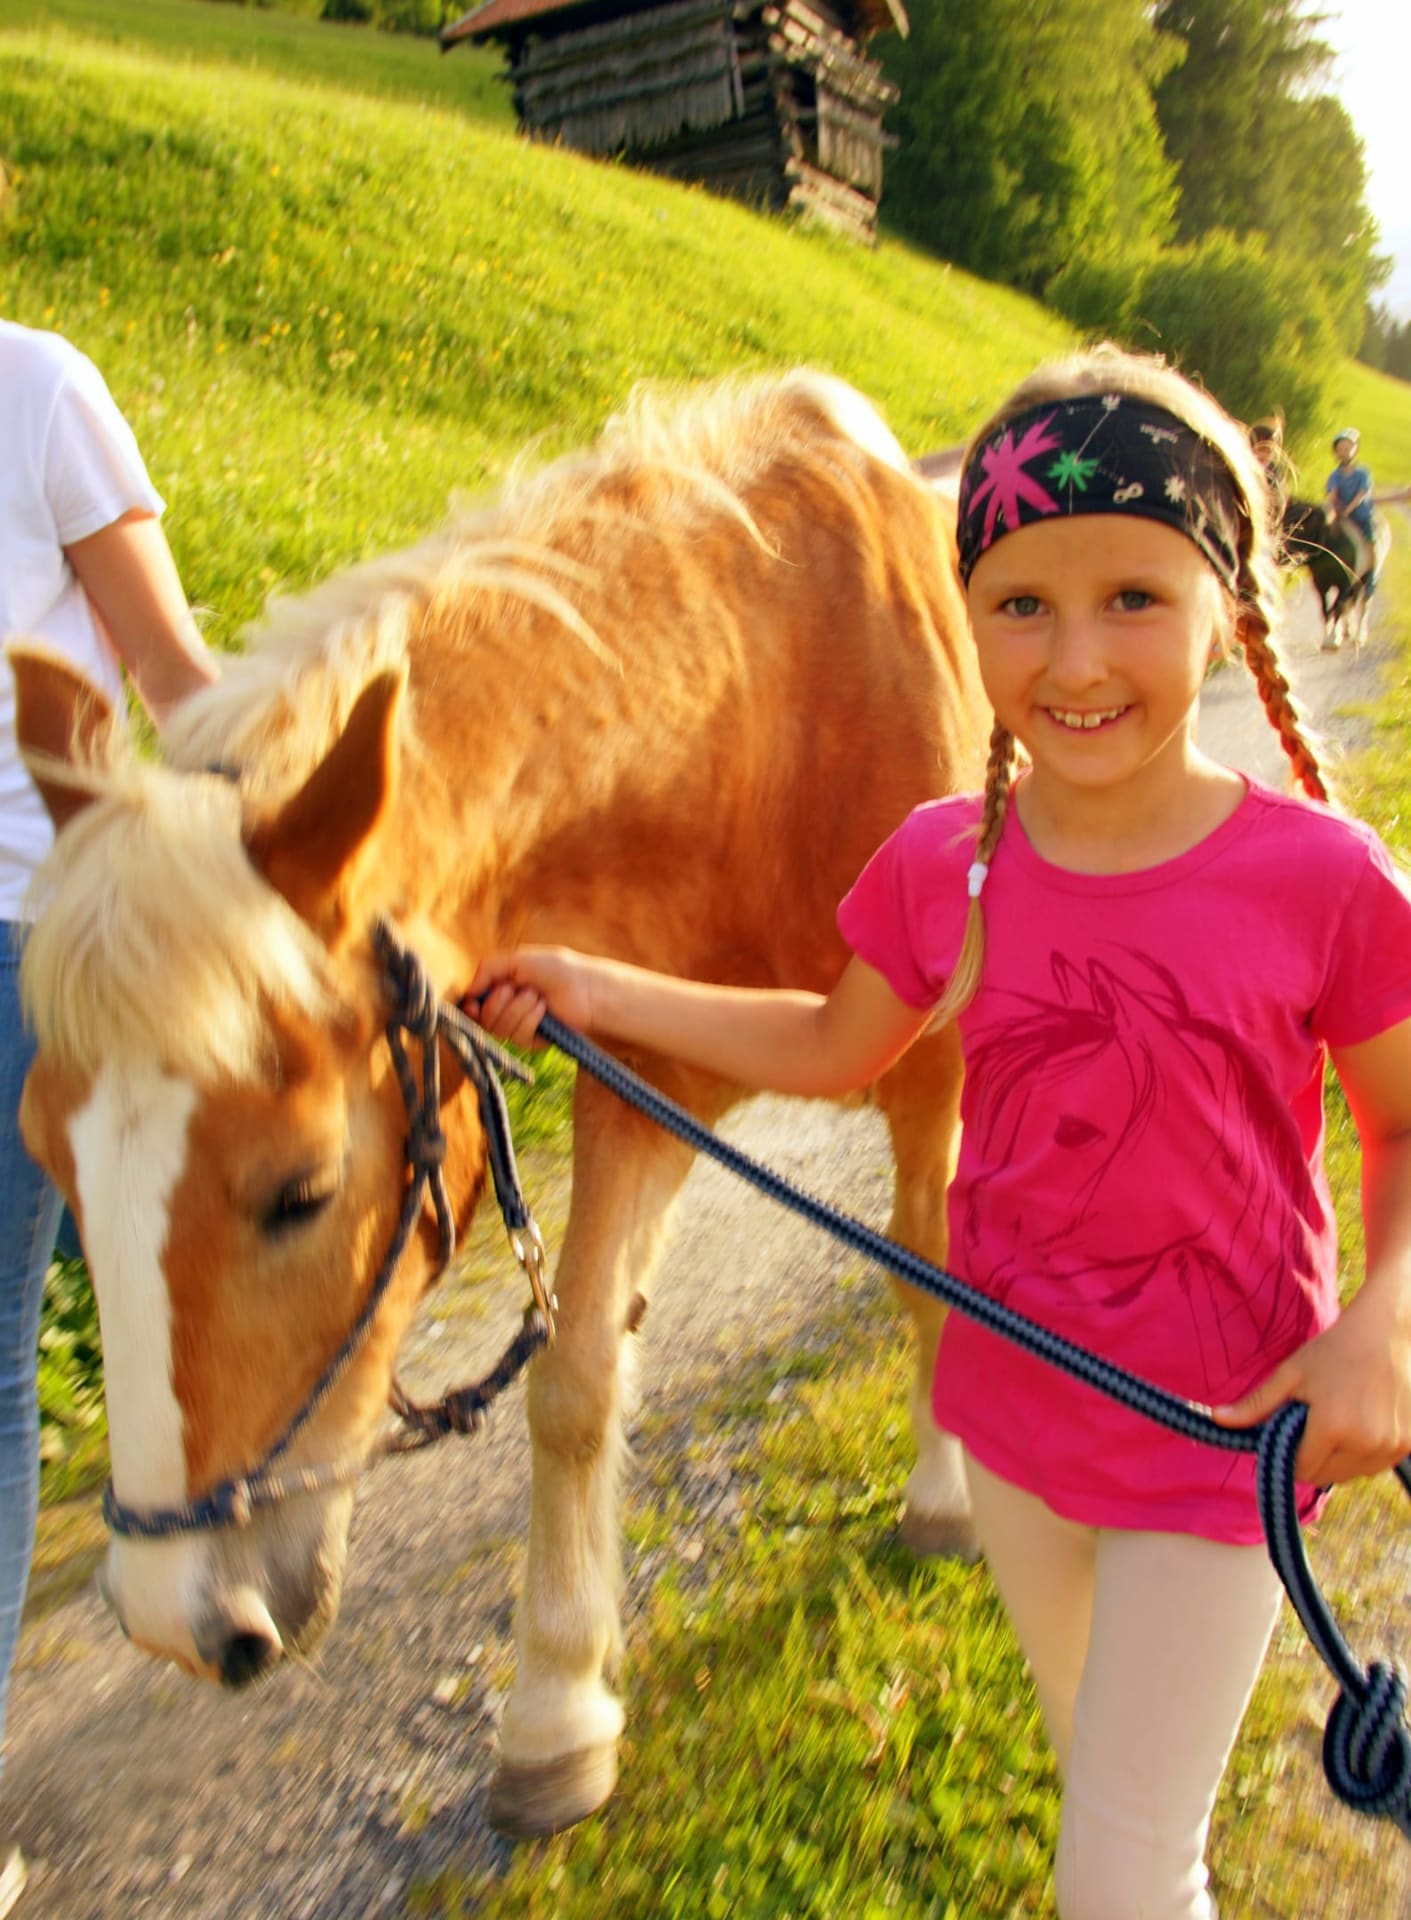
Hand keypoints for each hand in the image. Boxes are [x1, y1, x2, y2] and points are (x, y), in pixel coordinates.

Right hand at [464, 946, 598, 1047]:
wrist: (586, 988)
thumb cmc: (556, 969)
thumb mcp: (518, 959)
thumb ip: (488, 968)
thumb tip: (468, 992)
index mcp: (500, 987)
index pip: (473, 1004)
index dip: (469, 1007)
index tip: (472, 1005)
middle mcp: (507, 1008)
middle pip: (482, 1019)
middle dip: (497, 1003)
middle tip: (515, 989)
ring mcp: (520, 1025)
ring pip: (499, 1029)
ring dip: (516, 1010)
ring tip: (537, 996)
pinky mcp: (533, 1041)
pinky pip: (518, 1038)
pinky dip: (529, 1020)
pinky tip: (544, 1010)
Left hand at [1211, 1290, 1410, 1483]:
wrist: (1390, 1331)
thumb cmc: (1336, 1349)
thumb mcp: (1292, 1373)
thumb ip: (1257, 1404)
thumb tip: (1216, 1420)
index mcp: (1333, 1427)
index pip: (1301, 1469)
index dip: (1287, 1456)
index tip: (1285, 1435)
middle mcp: (1367, 1443)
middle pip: (1325, 1476)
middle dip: (1310, 1458)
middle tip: (1310, 1423)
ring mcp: (1392, 1446)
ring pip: (1351, 1473)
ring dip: (1337, 1458)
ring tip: (1337, 1418)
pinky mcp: (1409, 1444)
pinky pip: (1375, 1464)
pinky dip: (1363, 1453)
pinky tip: (1360, 1421)